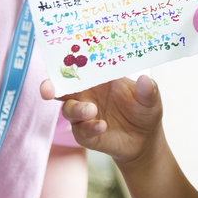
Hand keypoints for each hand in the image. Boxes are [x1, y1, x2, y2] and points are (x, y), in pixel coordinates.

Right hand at [40, 74, 163, 165]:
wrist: (145, 139)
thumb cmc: (144, 110)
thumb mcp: (151, 99)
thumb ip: (148, 90)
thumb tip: (145, 80)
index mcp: (98, 78)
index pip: (78, 67)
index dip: (66, 62)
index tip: (58, 59)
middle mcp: (86, 94)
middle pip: (61, 88)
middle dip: (50, 87)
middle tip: (47, 90)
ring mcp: (84, 115)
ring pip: (68, 109)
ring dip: (77, 109)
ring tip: (92, 110)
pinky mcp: (86, 134)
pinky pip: (81, 131)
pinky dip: (89, 128)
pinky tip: (101, 126)